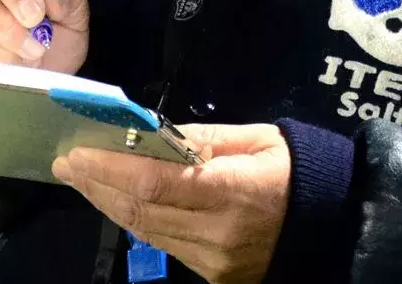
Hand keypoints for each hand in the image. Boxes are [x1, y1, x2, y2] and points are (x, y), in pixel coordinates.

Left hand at [54, 123, 290, 283]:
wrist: (334, 225)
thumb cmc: (299, 170)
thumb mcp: (258, 139)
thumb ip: (203, 139)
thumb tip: (152, 132)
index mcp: (233, 191)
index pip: (155, 182)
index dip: (110, 168)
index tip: (77, 152)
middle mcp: (217, 232)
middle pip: (140, 210)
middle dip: (97, 185)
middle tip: (66, 163)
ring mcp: (213, 260)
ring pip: (145, 231)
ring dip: (109, 203)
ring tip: (83, 177)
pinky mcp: (212, 275)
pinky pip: (163, 243)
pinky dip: (136, 219)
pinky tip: (119, 199)